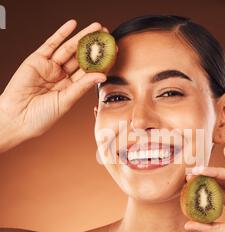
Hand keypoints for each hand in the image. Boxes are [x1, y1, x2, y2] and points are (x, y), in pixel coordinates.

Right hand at [0, 20, 107, 147]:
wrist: (17, 118)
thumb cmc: (41, 117)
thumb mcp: (66, 101)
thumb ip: (82, 87)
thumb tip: (102, 75)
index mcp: (71, 88)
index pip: (89, 72)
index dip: (102, 62)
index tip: (113, 52)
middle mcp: (62, 77)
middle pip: (81, 58)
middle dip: (94, 47)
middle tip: (107, 35)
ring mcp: (50, 67)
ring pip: (69, 49)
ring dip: (82, 37)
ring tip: (96, 28)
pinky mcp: (37, 60)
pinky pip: (51, 44)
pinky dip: (61, 33)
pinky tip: (73, 25)